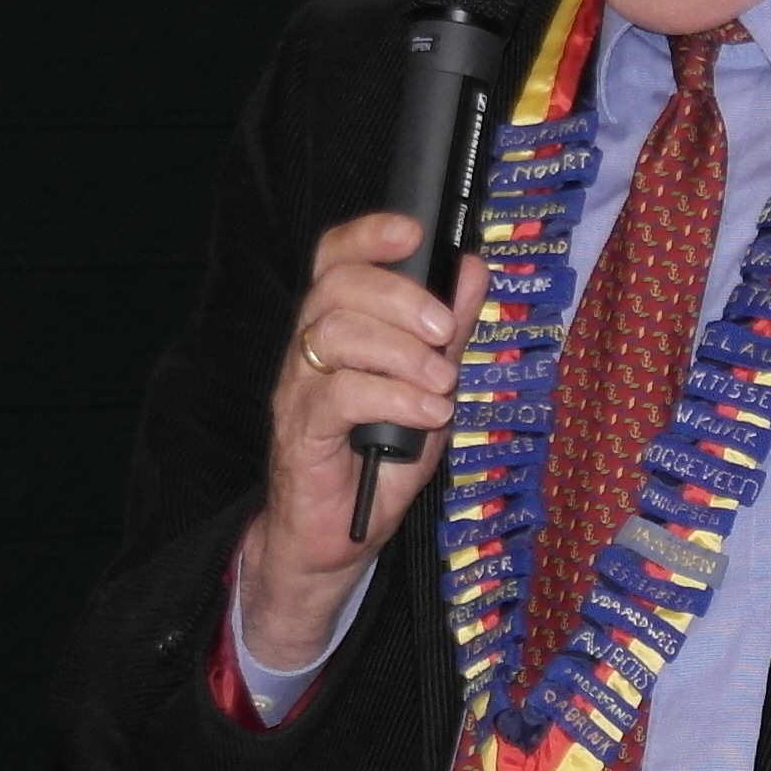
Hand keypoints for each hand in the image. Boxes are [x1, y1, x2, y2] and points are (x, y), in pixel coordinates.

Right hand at [243, 212, 474, 665]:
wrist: (334, 539)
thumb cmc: (378, 461)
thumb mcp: (428, 387)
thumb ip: (448, 332)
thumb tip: (471, 271)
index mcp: (337, 326)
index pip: (336, 257)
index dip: (369, 233)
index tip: (413, 231)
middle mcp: (309, 349)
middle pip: (338, 286)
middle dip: (402, 298)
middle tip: (445, 333)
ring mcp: (299, 388)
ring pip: (335, 333)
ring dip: (401, 351)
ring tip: (442, 383)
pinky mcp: (300, 431)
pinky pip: (340, 394)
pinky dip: (394, 397)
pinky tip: (427, 413)